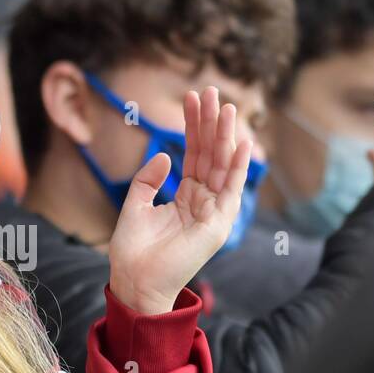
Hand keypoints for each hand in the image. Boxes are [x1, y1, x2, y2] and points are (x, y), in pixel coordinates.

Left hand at [108, 87, 251, 315]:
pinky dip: (236, 167)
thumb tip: (165, 155)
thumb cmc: (133, 251)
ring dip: (225, 135)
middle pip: (210, 154)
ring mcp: (213, 212)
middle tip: (211, 91)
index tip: (191, 98)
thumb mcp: (135, 205)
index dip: (193, 126)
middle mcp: (204, 202)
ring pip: (221, 166)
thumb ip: (148, 179)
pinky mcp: (218, 225)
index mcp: (186, 197)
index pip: (194, 154)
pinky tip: (240, 142)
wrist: (134, 281)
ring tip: (226, 106)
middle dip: (211, 123)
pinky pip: (230, 190)